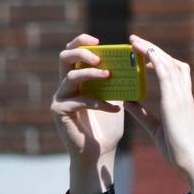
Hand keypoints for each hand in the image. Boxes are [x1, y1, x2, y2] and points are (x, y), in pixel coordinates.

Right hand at [50, 34, 123, 164]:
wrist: (101, 153)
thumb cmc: (108, 126)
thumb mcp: (115, 98)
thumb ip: (117, 81)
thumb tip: (133, 62)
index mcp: (77, 79)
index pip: (73, 53)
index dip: (82, 42)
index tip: (99, 40)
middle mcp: (64, 86)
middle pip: (64, 58)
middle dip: (81, 52)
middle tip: (99, 57)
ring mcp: (59, 98)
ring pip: (70, 77)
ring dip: (90, 73)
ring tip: (108, 75)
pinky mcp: (59, 112)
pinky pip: (79, 101)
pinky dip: (99, 103)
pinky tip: (115, 109)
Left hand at [123, 36, 193, 178]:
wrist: (191, 161)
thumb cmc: (177, 149)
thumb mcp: (155, 129)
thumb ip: (143, 114)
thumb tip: (128, 102)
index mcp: (182, 101)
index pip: (175, 72)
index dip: (160, 59)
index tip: (143, 54)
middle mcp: (184, 94)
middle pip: (171, 62)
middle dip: (153, 49)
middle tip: (135, 40)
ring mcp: (181, 96)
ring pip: (168, 64)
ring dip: (151, 50)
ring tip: (134, 41)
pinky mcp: (175, 101)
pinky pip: (166, 74)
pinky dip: (155, 60)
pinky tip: (143, 52)